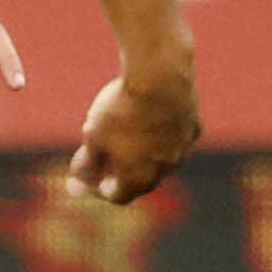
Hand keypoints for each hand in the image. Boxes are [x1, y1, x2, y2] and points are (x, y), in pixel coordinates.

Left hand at [70, 57, 198, 204]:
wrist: (159, 75)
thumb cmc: (121, 109)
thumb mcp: (95, 136)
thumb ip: (87, 162)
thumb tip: (77, 180)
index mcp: (139, 179)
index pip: (118, 196)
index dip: (99, 189)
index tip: (88, 177)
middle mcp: (165, 170)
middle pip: (142, 181)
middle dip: (123, 173)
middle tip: (106, 159)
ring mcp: (183, 149)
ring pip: (161, 159)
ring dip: (144, 154)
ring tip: (126, 134)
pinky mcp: (194, 127)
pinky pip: (175, 137)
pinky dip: (162, 133)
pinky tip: (149, 115)